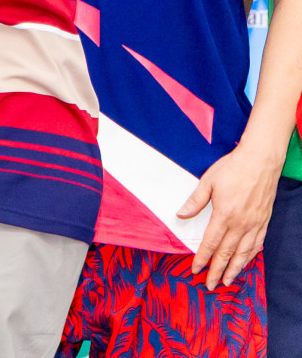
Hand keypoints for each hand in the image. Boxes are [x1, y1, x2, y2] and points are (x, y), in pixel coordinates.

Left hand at [179, 141, 283, 287]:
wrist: (261, 161)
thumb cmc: (232, 169)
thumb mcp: (208, 182)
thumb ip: (195, 201)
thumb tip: (180, 215)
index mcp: (224, 215)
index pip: (211, 243)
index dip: (202, 258)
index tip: (195, 270)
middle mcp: (241, 223)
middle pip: (227, 253)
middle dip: (217, 270)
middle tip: (211, 285)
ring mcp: (255, 224)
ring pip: (244, 253)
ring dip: (235, 269)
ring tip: (227, 281)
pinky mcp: (264, 221)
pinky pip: (257, 244)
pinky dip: (250, 256)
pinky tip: (245, 262)